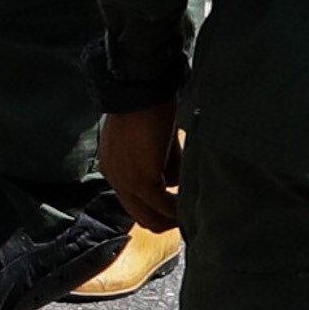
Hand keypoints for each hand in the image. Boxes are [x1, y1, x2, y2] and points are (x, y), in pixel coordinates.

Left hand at [100, 104, 182, 234]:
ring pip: (152, 217)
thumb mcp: (155, 142)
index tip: (180, 204)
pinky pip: (164, 206)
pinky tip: (192, 200)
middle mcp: (115, 179)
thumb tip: (176, 183)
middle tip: (190, 212)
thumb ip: (162, 164)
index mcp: (114, 168)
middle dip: (167, 219)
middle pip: (141, 217)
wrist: (140, 90)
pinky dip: (179, 208)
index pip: (135, 202)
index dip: (158, 208)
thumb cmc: (149, 107)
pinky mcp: (141, 180)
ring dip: (174, 215)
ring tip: (194, 205)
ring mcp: (126, 182)